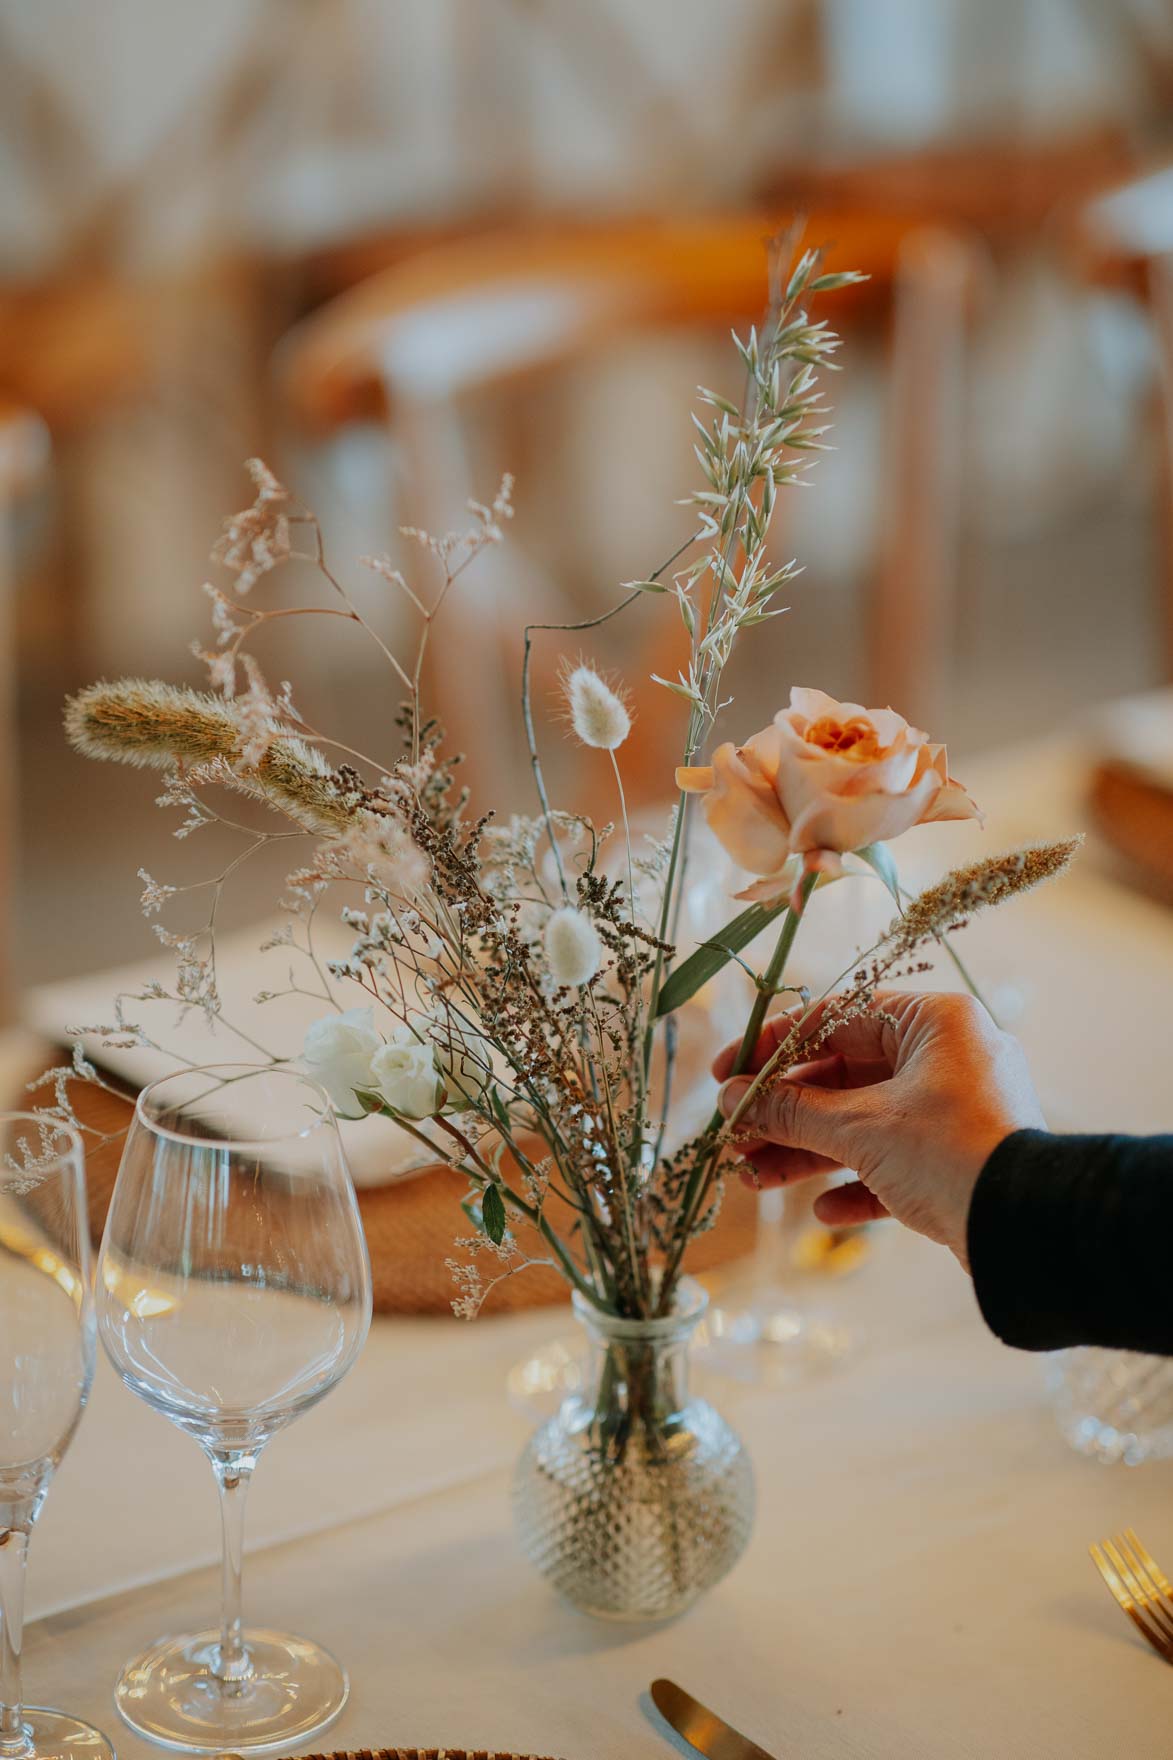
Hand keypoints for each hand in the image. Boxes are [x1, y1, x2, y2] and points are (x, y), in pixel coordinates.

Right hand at [713, 991, 1045, 1268]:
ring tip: (754, 1178)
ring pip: (863, 1124)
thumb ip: (791, 1111)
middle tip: (734, 1137)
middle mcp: (948, 1057)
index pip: (835, 1018)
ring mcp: (956, 1110)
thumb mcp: (859, 1128)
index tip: (726, 1075)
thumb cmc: (949, 1153)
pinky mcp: (959, 1160)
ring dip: (807, 1152)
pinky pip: (895, 1163)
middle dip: (785, 1114)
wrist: (1027, 1229)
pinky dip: (857, 1184)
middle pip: (843, 1076)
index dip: (772, 1047)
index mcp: (933, 1022)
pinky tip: (824, 1212)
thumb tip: (732, 1100)